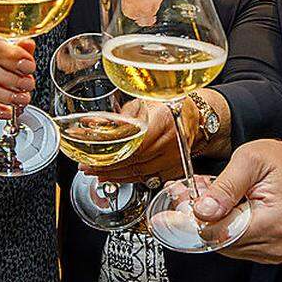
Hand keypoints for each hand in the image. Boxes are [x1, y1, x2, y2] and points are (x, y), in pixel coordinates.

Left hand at [82, 99, 199, 183]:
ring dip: (115, 175)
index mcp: (164, 119)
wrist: (194, 115)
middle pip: (135, 161)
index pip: (135, 145)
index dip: (112, 154)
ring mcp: (177, 157)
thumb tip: (91, 123)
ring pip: (140, 173)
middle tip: (87, 166)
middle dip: (107, 166)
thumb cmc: (167, 105)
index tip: (93, 157)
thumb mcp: (144, 102)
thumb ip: (121, 117)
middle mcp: (173, 141)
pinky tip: (115, 177)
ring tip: (96, 173)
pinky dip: (130, 179)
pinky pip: (149, 178)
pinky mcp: (177, 168)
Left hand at [192, 138, 281, 263]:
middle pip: (221, 240)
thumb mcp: (249, 160)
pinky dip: (223, 226)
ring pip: (225, 243)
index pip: (222, 233)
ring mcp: (274, 249)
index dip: (195, 219)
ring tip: (208, 195)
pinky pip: (235, 243)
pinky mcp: (268, 250)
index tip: (176, 209)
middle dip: (201, 217)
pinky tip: (221, 207)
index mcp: (274, 221)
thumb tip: (203, 211)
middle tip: (189, 193)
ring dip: (210, 221)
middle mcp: (276, 242)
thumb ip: (225, 186)